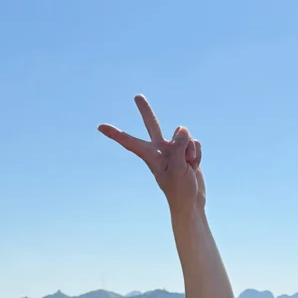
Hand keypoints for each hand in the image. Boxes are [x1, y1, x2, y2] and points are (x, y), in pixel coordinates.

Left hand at [98, 95, 204, 212]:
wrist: (192, 202)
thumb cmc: (179, 190)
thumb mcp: (178, 168)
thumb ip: (178, 147)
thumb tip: (182, 128)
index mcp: (151, 156)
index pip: (129, 142)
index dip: (115, 134)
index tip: (99, 126)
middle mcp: (160, 149)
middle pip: (152, 125)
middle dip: (145, 110)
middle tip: (137, 96)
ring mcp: (174, 150)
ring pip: (185, 136)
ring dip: (191, 151)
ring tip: (188, 166)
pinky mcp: (187, 151)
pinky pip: (196, 143)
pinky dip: (198, 153)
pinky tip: (195, 165)